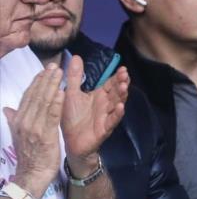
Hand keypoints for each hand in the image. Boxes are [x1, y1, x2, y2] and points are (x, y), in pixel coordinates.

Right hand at [2, 65, 64, 195]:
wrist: (32, 175)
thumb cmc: (29, 155)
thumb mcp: (18, 135)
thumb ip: (14, 120)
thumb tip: (7, 109)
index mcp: (18, 120)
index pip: (28, 96)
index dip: (37, 82)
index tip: (45, 70)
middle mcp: (24, 122)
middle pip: (35, 96)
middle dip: (45, 79)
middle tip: (54, 65)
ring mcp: (34, 128)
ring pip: (43, 102)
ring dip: (52, 86)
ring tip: (59, 73)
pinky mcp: (45, 135)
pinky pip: (51, 116)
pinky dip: (56, 103)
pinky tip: (62, 92)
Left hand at [62, 56, 127, 174]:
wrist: (70, 142)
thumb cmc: (72, 117)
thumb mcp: (71, 94)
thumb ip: (75, 76)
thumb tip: (77, 56)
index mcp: (99, 96)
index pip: (111, 84)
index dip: (117, 77)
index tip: (123, 68)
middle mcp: (106, 105)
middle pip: (116, 92)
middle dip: (121, 83)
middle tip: (125, 75)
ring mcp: (107, 116)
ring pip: (116, 104)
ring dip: (121, 96)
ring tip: (123, 87)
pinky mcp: (104, 129)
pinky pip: (112, 120)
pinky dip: (117, 114)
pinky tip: (120, 106)